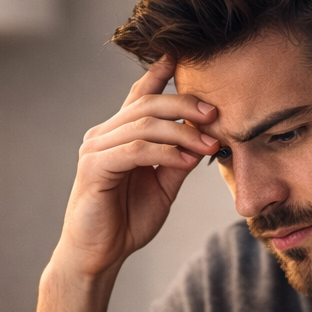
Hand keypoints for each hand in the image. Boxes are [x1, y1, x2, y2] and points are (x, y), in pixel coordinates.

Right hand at [54, 56, 220, 278]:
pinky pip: (135, 151)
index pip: (140, 96)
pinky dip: (164, 153)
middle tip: (216, 114)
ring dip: (181, 133)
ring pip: (142, 125)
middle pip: (147, 105)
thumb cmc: (127, 221)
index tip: (182, 56)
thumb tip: (203, 138)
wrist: (98, 255)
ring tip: (209, 144)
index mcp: (120, 135)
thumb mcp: (163, 187)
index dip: (160, 74)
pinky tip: (186, 160)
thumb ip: (178, 161)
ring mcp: (96, 149)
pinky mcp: (95, 168)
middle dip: (184, 106)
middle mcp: (104, 135)